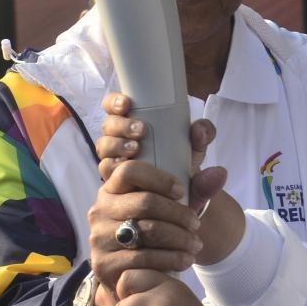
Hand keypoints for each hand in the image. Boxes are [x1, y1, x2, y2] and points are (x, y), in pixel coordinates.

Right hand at [87, 158, 203, 305]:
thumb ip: (197, 187)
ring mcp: (99, 238)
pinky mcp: (104, 264)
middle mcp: (99, 210)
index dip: (159, 179)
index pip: (130, 171)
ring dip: (179, 238)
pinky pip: (143, 258)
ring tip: (196, 244)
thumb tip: (221, 173)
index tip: (181, 191)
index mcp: (111, 188)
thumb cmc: (152, 229)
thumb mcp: (170, 205)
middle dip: (178, 213)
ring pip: (147, 231)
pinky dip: (171, 259)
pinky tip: (186, 260)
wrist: (133, 271)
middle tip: (196, 224)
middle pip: (145, 202)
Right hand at [96, 93, 227, 211]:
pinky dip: (114, 168)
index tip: (126, 104)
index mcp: (133, 126)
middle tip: (140, 130)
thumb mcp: (194, 150)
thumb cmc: (182, 167)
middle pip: (108, 127)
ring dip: (117, 145)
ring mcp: (113, 164)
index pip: (113, 107)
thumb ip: (202, 136)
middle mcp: (119, 142)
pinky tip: (124, 168)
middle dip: (121, 125)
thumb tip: (199, 131)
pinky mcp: (112, 185)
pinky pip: (106, 174)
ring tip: (135, 149)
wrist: (180, 203)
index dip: (113, 102)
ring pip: (104, 149)